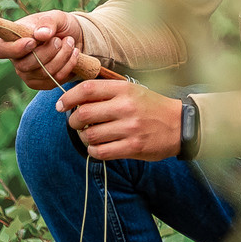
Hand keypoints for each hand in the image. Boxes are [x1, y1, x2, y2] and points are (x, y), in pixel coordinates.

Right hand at [0, 11, 90, 90]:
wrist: (74, 37)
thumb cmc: (58, 25)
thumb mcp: (56, 16)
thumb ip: (48, 22)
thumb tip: (41, 34)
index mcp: (11, 40)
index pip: (1, 50)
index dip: (15, 49)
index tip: (33, 42)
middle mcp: (16, 60)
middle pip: (25, 65)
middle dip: (48, 51)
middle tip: (60, 39)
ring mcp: (28, 74)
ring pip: (43, 73)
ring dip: (62, 56)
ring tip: (69, 42)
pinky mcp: (42, 83)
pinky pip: (55, 79)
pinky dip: (68, 65)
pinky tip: (73, 53)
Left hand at [57, 78, 184, 160]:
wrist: (179, 125)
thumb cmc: (150, 107)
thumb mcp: (132, 91)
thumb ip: (106, 92)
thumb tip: (75, 98)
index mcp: (124, 89)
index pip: (87, 89)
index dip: (68, 97)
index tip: (61, 105)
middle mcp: (126, 107)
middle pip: (84, 114)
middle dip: (73, 121)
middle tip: (75, 123)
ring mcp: (130, 128)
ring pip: (90, 135)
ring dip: (84, 137)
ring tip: (90, 135)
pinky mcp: (133, 147)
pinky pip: (100, 152)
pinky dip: (93, 151)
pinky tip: (98, 147)